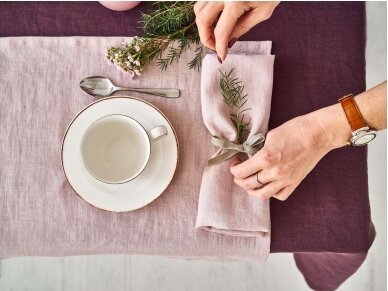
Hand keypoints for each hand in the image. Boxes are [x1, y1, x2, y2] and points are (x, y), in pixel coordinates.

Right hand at [194, 1, 279, 60]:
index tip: (221, 56)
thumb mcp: (262, 12)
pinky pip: (203, 1)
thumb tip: (227, 42)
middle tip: (215, 47)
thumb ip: (243, 27)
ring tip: (216, 33)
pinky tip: (216, 19)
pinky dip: (205, 13)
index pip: (221, 32)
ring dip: (204, 25)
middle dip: (206, 38)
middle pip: (203, 21)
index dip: (219, 47)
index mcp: (235, 2)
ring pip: (199, 10)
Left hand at [230, 105, 350, 200]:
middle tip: (238, 174)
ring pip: (262, 194)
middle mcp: (274, 172)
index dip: (234, 170)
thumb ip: (259, 149)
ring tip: (249, 184)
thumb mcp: (270, 136)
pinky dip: (271, 193)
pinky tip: (268, 186)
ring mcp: (285, 180)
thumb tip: (251, 156)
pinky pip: (279, 195)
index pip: (241, 172)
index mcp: (266, 158)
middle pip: (249, 184)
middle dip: (240, 180)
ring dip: (252, 190)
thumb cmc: (295, 129)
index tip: (235, 165)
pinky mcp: (295, 182)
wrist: (318, 133)